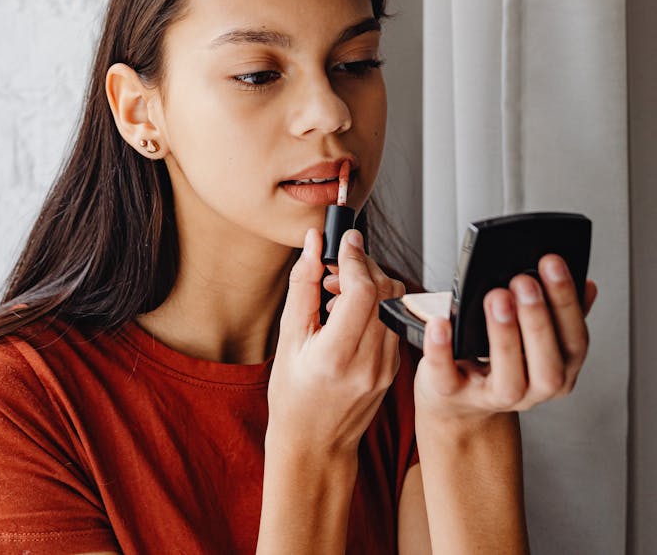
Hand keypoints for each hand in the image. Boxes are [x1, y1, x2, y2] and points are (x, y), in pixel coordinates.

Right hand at [266, 227, 401, 457]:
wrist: (315, 444)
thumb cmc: (293, 394)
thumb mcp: (287, 338)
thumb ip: (304, 285)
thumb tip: (313, 244)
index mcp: (336, 356)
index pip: (363, 291)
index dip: (355, 257)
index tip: (344, 240)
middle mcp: (368, 362)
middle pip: (385, 291)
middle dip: (364, 265)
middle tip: (337, 265)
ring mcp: (386, 367)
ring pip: (395, 303)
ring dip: (372, 282)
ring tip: (339, 291)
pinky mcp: (394, 368)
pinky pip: (393, 320)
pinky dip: (376, 304)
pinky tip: (350, 312)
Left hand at [415, 255, 597, 423]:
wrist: (461, 399)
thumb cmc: (499, 358)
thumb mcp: (536, 337)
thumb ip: (559, 312)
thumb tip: (585, 282)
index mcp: (559, 369)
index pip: (575, 341)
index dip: (567, 303)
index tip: (552, 263)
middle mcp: (532, 390)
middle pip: (546, 366)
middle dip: (538, 321)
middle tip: (524, 281)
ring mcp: (492, 396)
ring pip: (507, 379)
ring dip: (504, 336)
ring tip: (496, 296)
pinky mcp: (453, 395)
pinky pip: (447, 378)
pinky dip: (442, 351)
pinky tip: (442, 324)